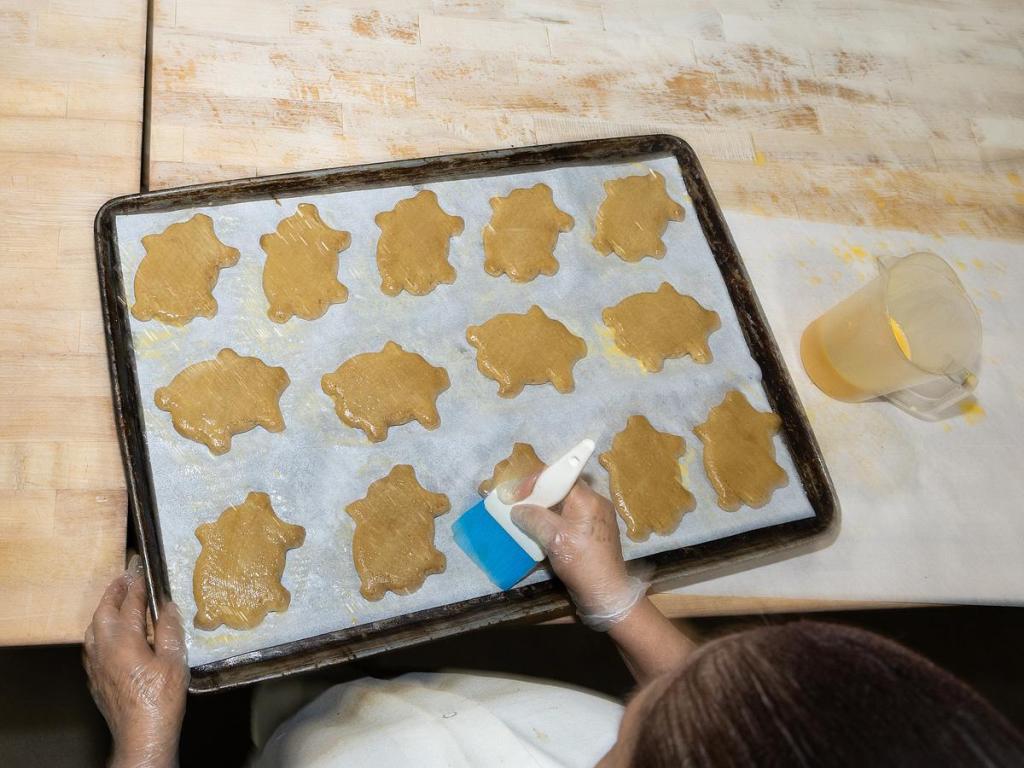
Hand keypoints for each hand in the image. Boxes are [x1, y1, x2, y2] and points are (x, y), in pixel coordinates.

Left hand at [84, 555, 188, 767]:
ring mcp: (96, 665)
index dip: (136, 584)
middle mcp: (104, 648)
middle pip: (103, 612)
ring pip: (93, 628)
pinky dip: (99, 630)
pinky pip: (91, 646)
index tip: (141, 569)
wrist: (141, 735)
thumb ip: (169, 630)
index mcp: (124, 640)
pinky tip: (109, 634)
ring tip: (115, 601)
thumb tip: (167, 606)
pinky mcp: (95, 679)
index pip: (129, 603)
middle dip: (113, 592)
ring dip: (103, 610)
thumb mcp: (175, 661)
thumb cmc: (161, 698)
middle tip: (124, 578)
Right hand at [509, 478, 646, 628]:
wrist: (606, 594)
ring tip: (525, 518)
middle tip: (517, 504)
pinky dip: (554, 522)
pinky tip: (540, 532)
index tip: (518, 493)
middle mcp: (595, 503)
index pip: (560, 475)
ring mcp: (596, 518)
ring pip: (564, 505)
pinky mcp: (593, 532)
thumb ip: (534, 519)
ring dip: (544, 510)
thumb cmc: (583, 564)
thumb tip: (517, 509)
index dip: (536, 481)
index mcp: (588, 499)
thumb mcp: (554, 539)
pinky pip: (570, 518)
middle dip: (538, 495)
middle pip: (562, 489)